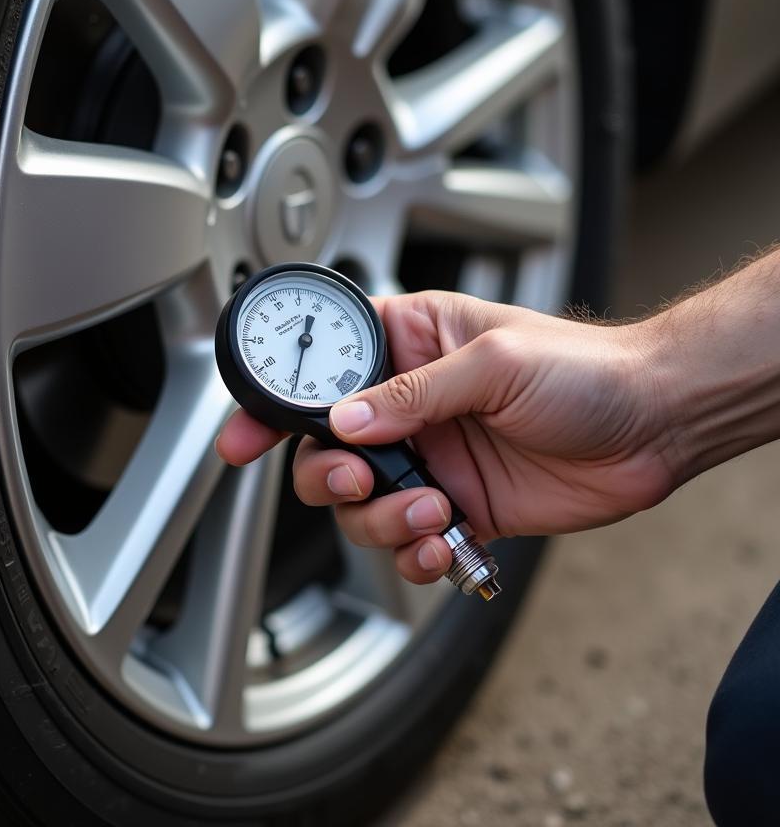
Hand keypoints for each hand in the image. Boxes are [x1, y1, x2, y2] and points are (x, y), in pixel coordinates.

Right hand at [217, 290, 680, 584]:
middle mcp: (410, 405)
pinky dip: (414, 553)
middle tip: (359, 477)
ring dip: (381, 518)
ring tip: (430, 507)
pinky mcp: (457, 507)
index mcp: (410, 345)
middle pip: (324, 448)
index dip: (274, 402)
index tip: (243, 435)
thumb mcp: (495, 362)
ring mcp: (430, 459)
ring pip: (361, 504)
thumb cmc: (585, 367)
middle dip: (328, 474)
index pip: (321, 369)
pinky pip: (408, 542)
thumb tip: (346, 422)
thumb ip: (413, 395)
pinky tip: (443, 541)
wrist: (655, 422)